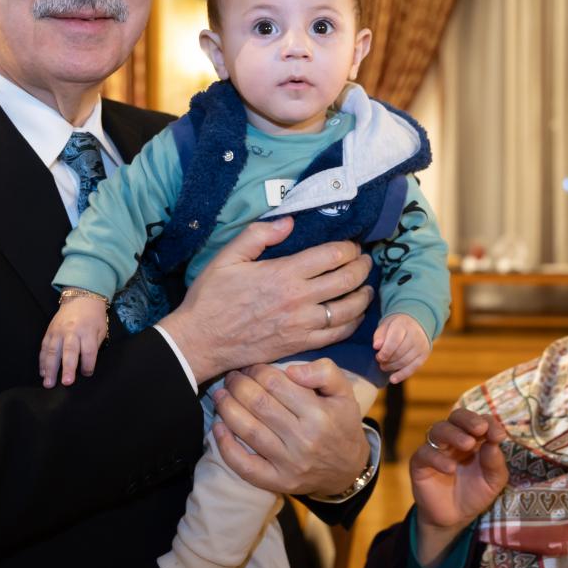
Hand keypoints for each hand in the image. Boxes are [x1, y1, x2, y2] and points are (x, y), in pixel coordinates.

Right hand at [39, 295, 108, 386]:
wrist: (81, 298)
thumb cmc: (94, 318)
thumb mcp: (101, 330)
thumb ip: (94, 348)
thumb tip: (85, 366)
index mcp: (87, 331)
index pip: (88, 351)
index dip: (88, 365)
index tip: (87, 373)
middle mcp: (72, 331)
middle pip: (70, 351)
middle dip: (68, 368)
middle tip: (66, 383)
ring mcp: (58, 331)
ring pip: (53, 351)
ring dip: (50, 368)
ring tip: (48, 383)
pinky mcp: (49, 331)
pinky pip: (44, 348)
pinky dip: (42, 361)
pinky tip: (42, 372)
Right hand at [158, 217, 373, 382]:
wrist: (200, 341)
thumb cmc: (211, 298)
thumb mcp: (227, 257)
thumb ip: (258, 235)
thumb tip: (289, 222)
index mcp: (283, 273)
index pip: (332, 256)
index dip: (349, 248)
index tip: (352, 245)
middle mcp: (298, 300)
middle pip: (347, 280)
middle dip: (362, 267)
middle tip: (366, 260)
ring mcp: (302, 325)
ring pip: (348, 309)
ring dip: (363, 295)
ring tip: (367, 286)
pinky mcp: (300, 345)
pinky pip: (337, 334)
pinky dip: (353, 323)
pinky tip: (354, 315)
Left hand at [211, 360, 368, 497]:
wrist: (348, 469)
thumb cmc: (341, 424)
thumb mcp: (345, 392)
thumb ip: (325, 372)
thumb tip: (292, 370)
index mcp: (318, 414)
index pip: (276, 384)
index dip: (257, 371)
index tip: (250, 366)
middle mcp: (303, 440)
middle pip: (259, 405)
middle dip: (238, 386)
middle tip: (231, 377)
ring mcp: (289, 464)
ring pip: (248, 431)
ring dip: (227, 409)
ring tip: (220, 395)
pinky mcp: (278, 482)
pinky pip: (245, 466)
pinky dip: (226, 446)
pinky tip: (217, 428)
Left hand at [373, 313, 430, 382]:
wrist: (415, 323)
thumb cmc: (396, 326)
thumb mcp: (386, 325)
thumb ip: (379, 335)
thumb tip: (376, 347)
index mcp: (404, 325)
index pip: (395, 340)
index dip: (385, 351)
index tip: (378, 357)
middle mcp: (415, 335)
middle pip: (400, 352)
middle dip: (388, 360)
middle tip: (380, 361)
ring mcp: (421, 346)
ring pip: (405, 361)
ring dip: (392, 367)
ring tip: (384, 366)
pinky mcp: (424, 355)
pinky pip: (413, 368)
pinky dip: (402, 375)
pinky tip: (392, 379)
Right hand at [411, 408, 507, 567]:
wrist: (454, 518)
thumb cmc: (475, 494)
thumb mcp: (493, 481)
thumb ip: (495, 462)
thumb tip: (494, 442)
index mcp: (473, 438)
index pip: (479, 421)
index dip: (489, 423)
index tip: (499, 435)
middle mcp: (453, 439)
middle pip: (456, 416)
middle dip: (469, 419)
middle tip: (480, 429)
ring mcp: (435, 448)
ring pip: (438, 429)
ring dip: (453, 434)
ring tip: (468, 445)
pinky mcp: (420, 463)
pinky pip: (424, 453)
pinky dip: (437, 458)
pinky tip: (450, 468)